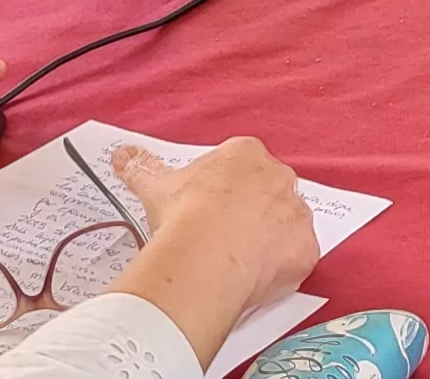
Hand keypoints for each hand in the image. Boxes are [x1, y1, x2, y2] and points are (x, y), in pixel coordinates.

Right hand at [112, 139, 319, 317]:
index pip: (241, 165)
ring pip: (285, 223)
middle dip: (248, 210)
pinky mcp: (306, 249)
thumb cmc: (184, 215)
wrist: (204, 256)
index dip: (223, 188)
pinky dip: (281, 266)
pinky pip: (297, 256)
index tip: (208, 207)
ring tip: (236, 257)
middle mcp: (279, 178)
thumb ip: (141, 166)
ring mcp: (296, 214)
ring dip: (268, 237)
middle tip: (220, 233)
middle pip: (268, 192)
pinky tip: (255, 275)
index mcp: (246, 154)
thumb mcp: (156, 185)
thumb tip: (123, 155)